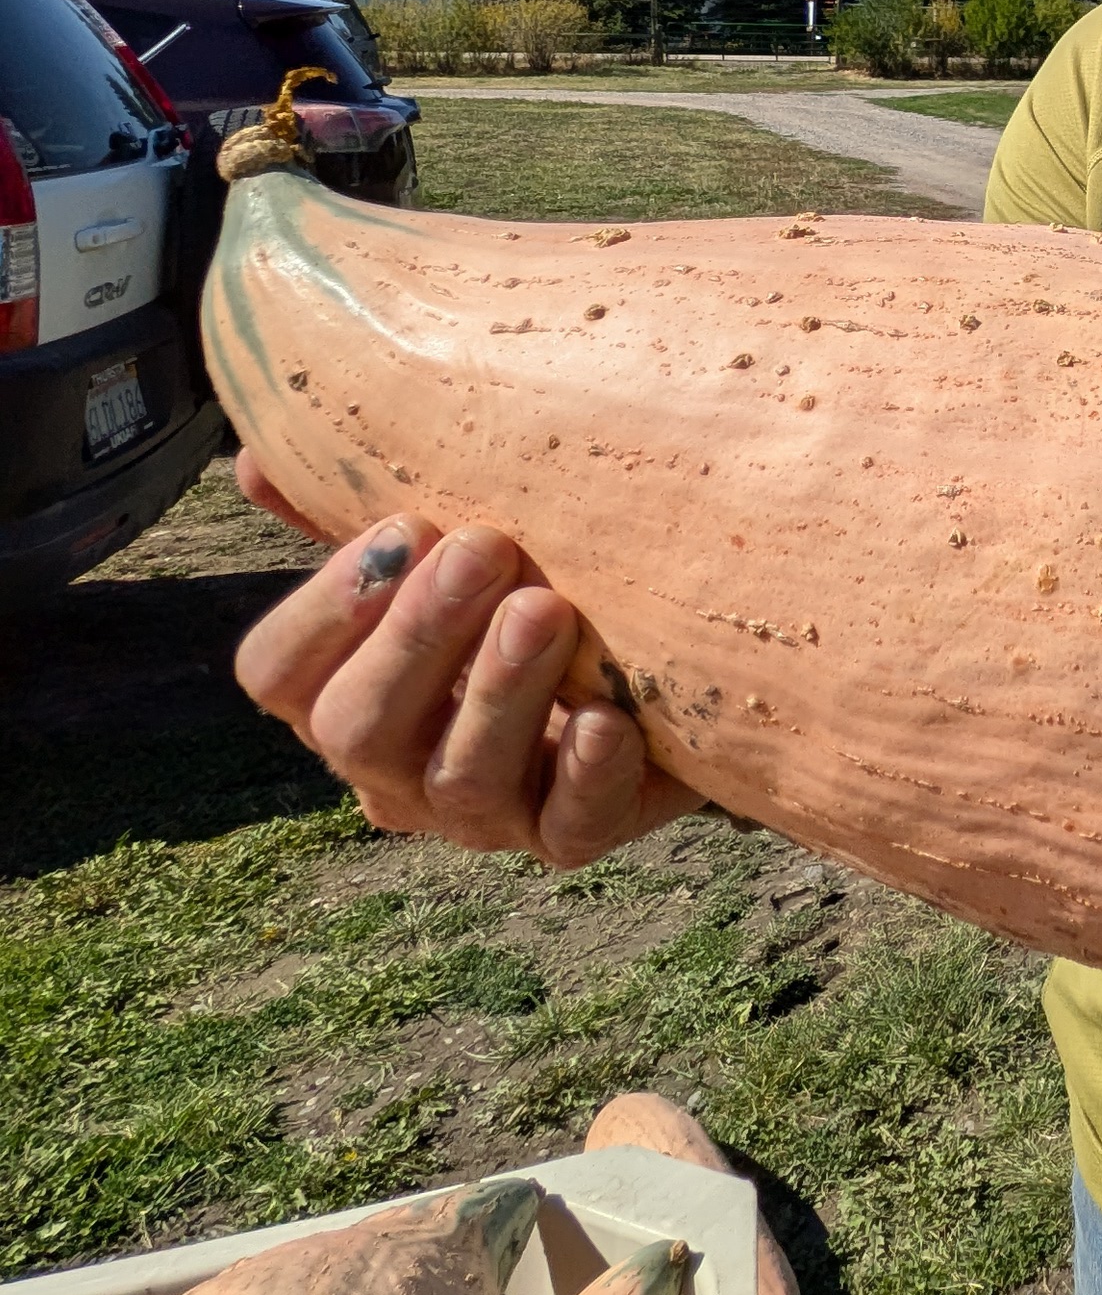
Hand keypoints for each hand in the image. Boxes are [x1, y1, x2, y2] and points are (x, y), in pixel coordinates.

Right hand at [231, 455, 698, 866]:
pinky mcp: (576, 835)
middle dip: (417, 635)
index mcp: (338, 694)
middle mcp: (393, 769)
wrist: (650, 667)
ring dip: (499, 691)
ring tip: (546, 610)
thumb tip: (258, 458)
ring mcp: (482, 814)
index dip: (327, 607)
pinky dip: (587, 775)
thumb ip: (349, 508)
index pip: (277, 674)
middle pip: (359, 728)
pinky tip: (606, 721)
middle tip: (484, 548)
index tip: (406, 524)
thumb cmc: (510, 592)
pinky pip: (572, 826)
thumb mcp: (435, 550)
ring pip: (462, 779)